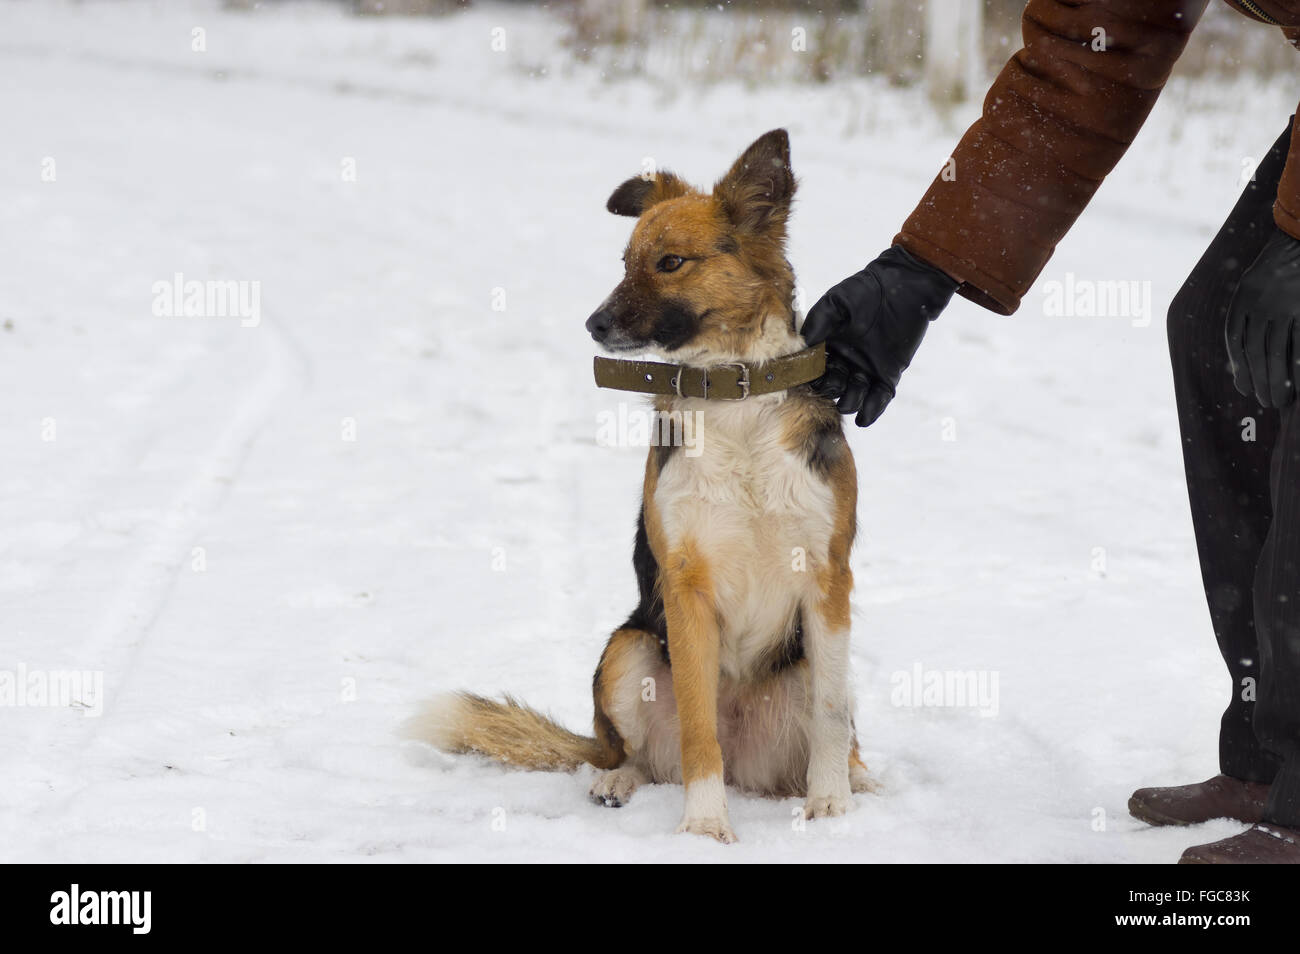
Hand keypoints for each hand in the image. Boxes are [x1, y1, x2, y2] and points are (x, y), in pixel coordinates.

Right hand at [801, 246, 957, 425]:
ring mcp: (866, 370)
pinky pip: (878, 399)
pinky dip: (871, 411)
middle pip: (831, 387)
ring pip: (853, 397)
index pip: (813, 369)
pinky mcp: (888, 375)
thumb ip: (819, 322)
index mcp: (828, 346)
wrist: (904, 286)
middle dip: (830, 390)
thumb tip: (802, 345)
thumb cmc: (866, 290)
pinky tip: (865, 418)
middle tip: (834, 383)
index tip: (808, 380)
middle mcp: (844, 361)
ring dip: (849, 402)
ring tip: (849, 401)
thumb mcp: (836, 302)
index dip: (810, 377)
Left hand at [1227, 229, 1299, 408]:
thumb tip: (1243, 352)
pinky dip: (1299, 366)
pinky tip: (1299, 383)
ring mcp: (1286, 305)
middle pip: (1256, 352)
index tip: (1243, 388)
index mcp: (1244, 297)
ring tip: (1278, 401)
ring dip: (1277, 380)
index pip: (1236, 341)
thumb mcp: (1254, 283)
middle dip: (1259, 382)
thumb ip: (1247, 311)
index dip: (1239, 368)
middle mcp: (1262, 303)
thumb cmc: (1279, 264)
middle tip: (1264, 403)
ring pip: (1278, 352)